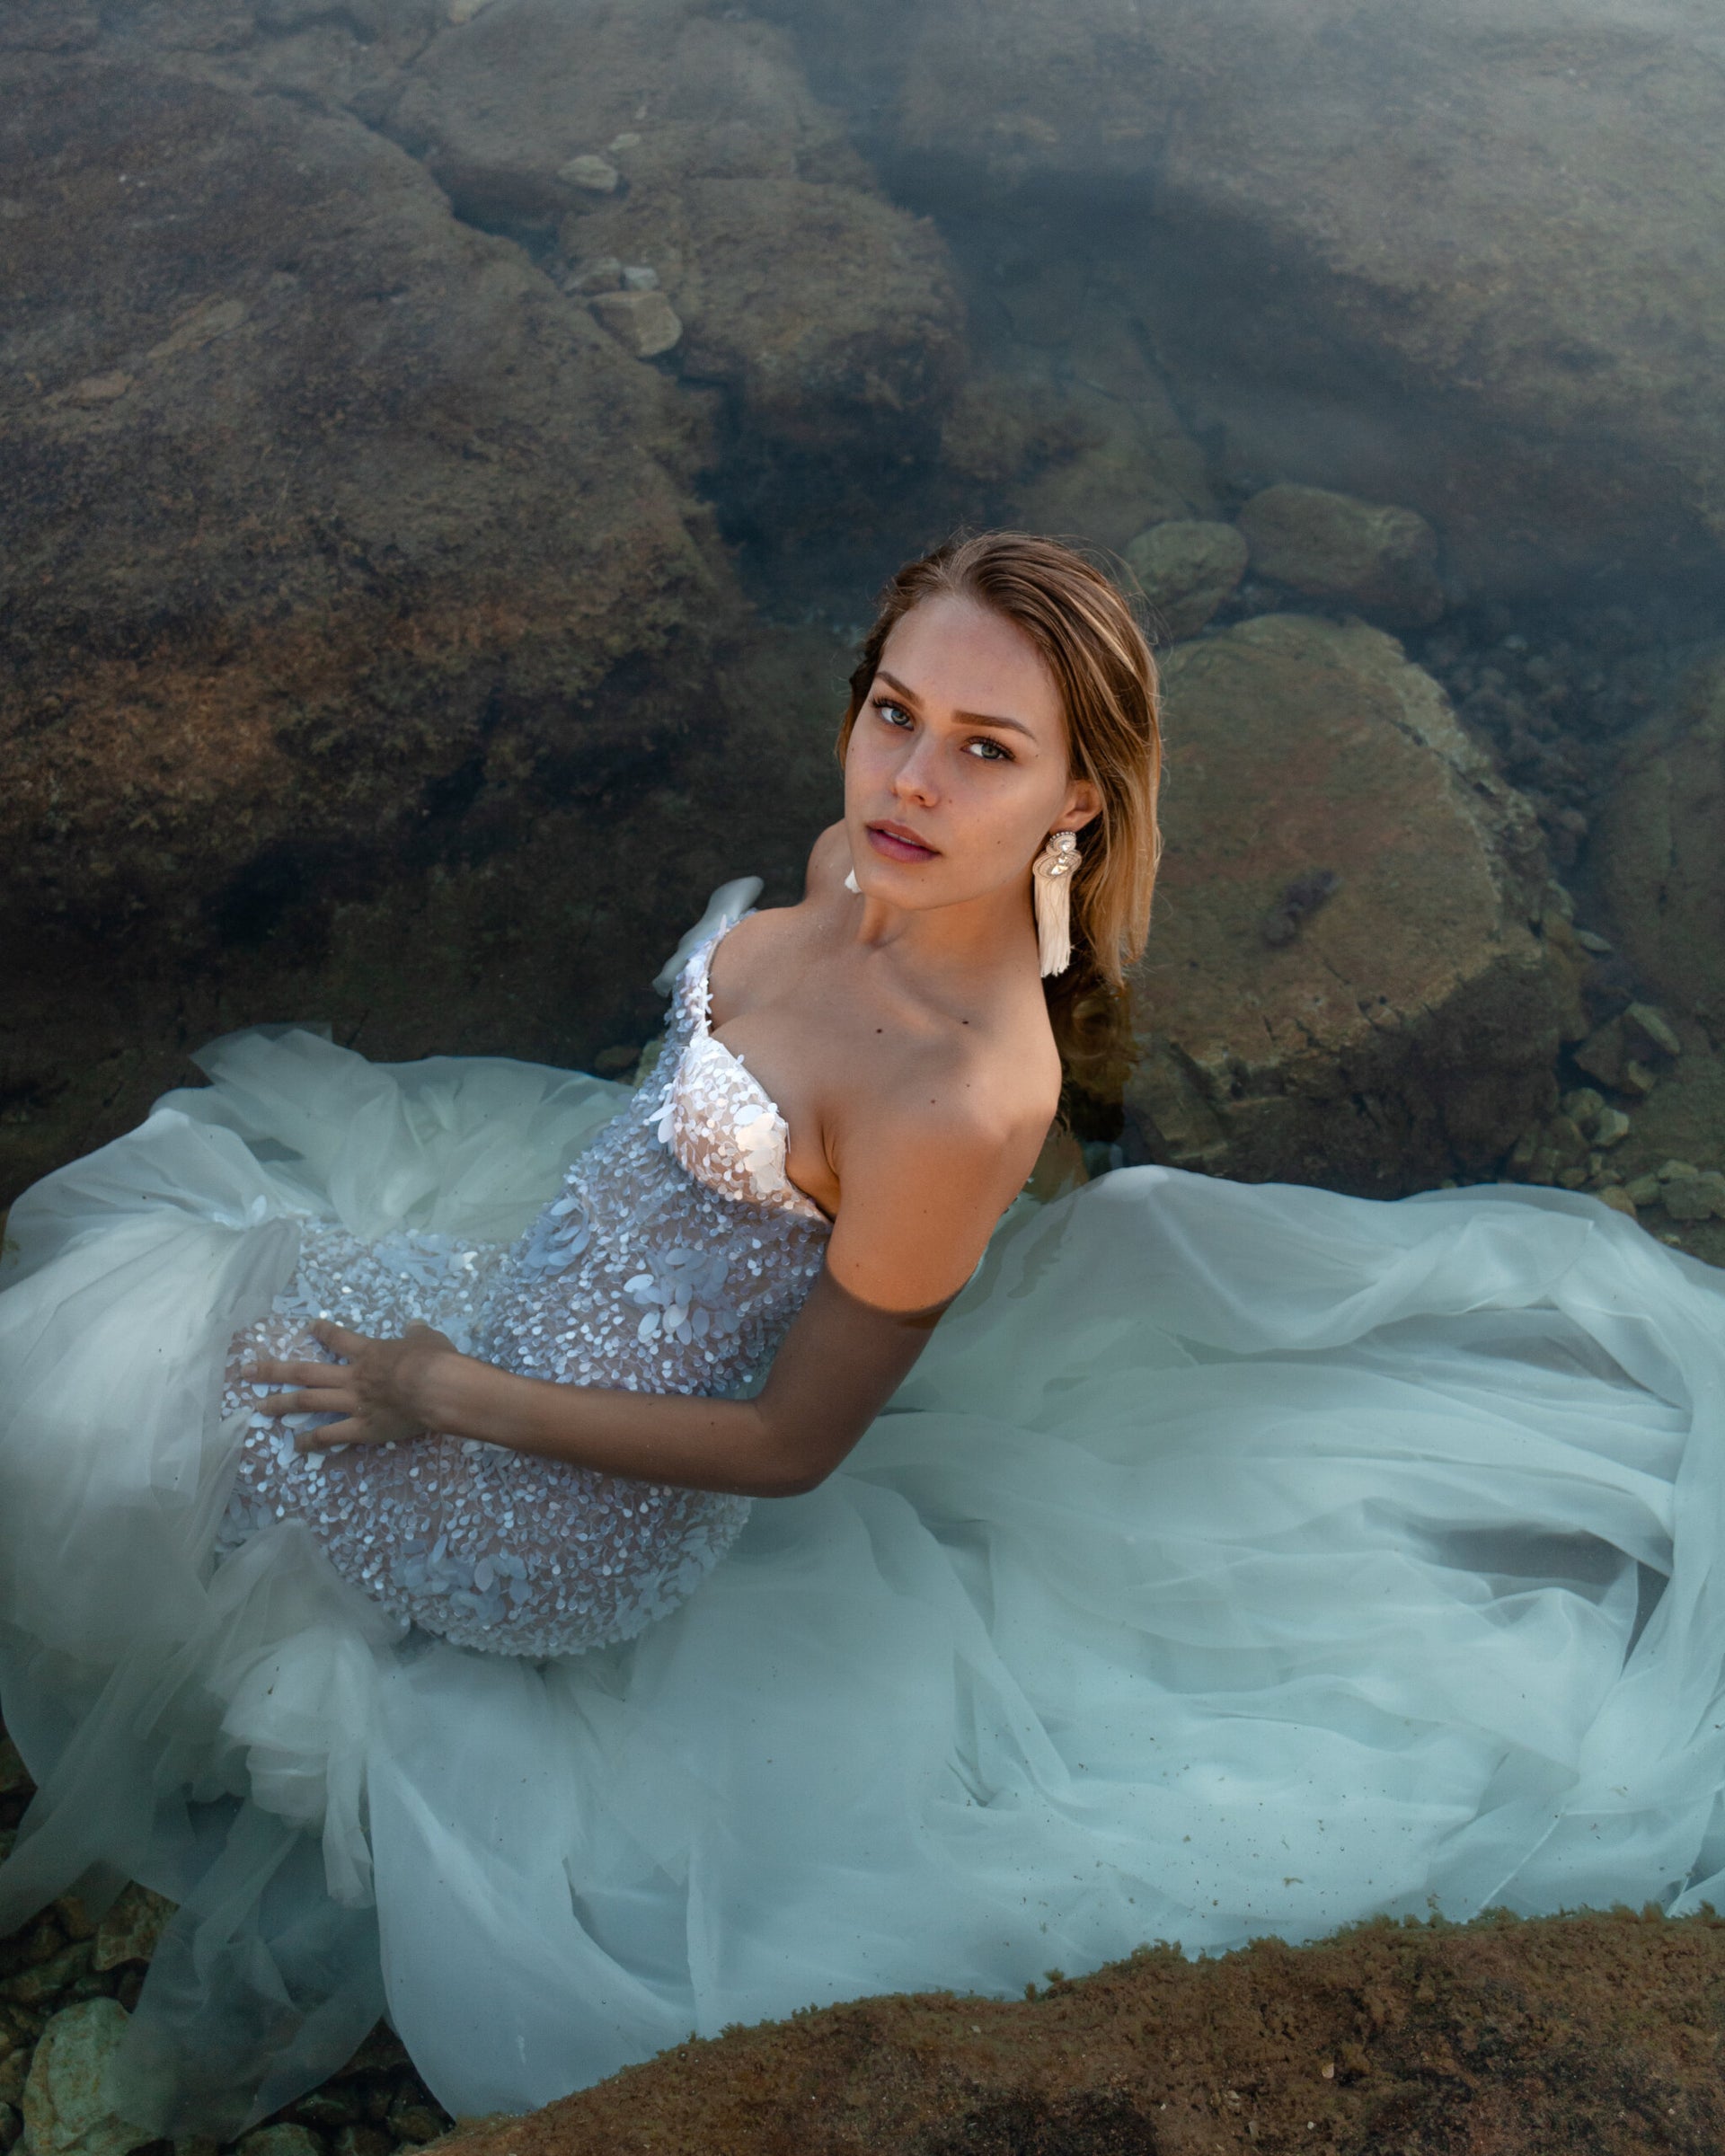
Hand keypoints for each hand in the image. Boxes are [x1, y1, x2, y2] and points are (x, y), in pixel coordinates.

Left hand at [241, 1319, 456, 1449]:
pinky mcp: (362, 1428)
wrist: (436, 1387)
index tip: (309, 1326)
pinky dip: (311, 1440)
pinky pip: (331, 1435)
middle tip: (248, 1371)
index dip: (322, 1330)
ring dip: (281, 1404)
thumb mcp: (429, 1339)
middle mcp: (352, 1377)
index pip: (339, 1338)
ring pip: (309, 1402)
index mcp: (368, 1352)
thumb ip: (417, 1334)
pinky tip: (294, 1446)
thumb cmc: (435, 1360)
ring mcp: (353, 1403)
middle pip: (306, 1372)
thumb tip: (414, 1326)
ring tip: (258, 1408)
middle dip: (275, 1371)